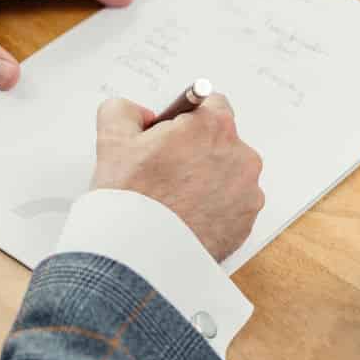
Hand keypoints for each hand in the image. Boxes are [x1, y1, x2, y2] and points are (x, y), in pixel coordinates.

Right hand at [92, 93, 265, 261]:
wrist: (141, 254)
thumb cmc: (131, 198)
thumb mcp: (112, 138)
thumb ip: (125, 110)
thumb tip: (141, 115)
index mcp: (213, 126)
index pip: (210, 105)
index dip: (187, 120)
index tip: (172, 136)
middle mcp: (240, 155)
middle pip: (221, 141)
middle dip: (198, 151)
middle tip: (166, 172)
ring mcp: (247, 191)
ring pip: (228, 175)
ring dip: (208, 180)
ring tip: (176, 200)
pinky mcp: (247, 222)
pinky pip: (232, 206)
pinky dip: (214, 209)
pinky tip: (187, 218)